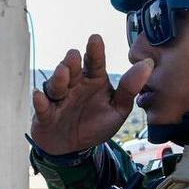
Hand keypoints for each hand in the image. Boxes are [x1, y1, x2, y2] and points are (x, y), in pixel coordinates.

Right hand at [30, 34, 153, 154]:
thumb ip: (130, 89)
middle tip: (75, 56)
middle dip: (72, 62)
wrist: (73, 149)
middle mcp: (74, 85)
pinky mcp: (45, 114)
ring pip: (56, 85)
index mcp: (93, 81)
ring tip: (63, 72)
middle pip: (72, 70)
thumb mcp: (118, 110)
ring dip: (58, 78)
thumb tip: (148, 63)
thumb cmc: (94, 124)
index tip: (95, 39)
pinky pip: (42, 106)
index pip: (94, 63)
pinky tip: (40, 96)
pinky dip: (40, 101)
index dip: (95, 52)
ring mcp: (58, 99)